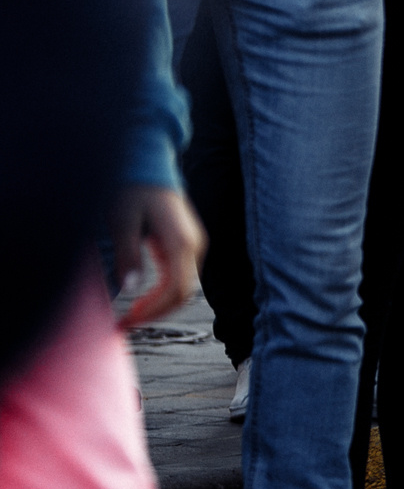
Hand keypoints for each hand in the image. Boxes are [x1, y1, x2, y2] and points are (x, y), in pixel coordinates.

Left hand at [110, 185, 205, 328]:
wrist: (149, 165)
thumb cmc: (134, 190)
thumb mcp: (123, 221)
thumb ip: (128, 254)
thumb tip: (129, 289)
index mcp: (182, 242)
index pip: (177, 290)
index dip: (153, 311)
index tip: (128, 321)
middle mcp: (194, 246)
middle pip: (184, 294)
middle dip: (156, 313)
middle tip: (126, 323)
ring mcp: (194, 245)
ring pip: (184, 288)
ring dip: (160, 305)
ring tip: (132, 313)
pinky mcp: (187, 245)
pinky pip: (181, 278)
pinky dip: (164, 293)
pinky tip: (143, 297)